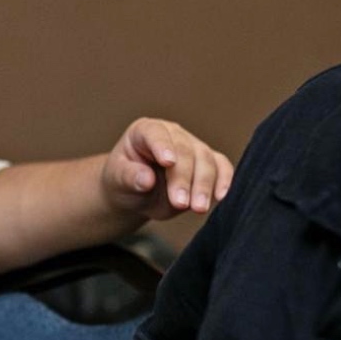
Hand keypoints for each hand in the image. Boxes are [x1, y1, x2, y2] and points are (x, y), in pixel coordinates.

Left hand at [102, 118, 232, 219]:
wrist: (136, 194)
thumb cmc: (123, 182)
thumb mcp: (117, 180)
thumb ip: (129, 177)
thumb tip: (146, 179)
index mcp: (145, 131)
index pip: (155, 134)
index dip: (163, 146)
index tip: (168, 162)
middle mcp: (172, 134)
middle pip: (185, 151)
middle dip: (184, 178)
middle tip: (180, 203)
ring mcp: (193, 147)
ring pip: (206, 160)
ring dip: (204, 185)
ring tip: (198, 208)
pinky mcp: (209, 163)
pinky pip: (222, 167)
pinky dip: (224, 180)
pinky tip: (220, 196)